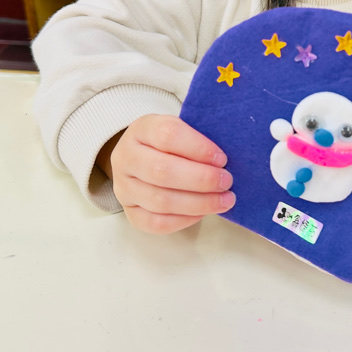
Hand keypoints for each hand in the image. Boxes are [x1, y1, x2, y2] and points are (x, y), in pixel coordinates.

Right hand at [99, 114, 234, 234]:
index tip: (222, 158)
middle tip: (226, 182)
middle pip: (162, 171)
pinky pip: (156, 223)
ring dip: (198, 203)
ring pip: (160, 200)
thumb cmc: (171, 142)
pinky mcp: (130, 212)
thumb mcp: (181, 128)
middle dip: (201, 179)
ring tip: (224, 200)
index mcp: (141, 129)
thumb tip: (227, 158)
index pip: (168, 135)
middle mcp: (126, 157)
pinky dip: (184, 220)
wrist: (140, 157)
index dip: (198, 148)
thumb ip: (199, 136)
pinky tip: (203, 212)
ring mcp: (124, 187)